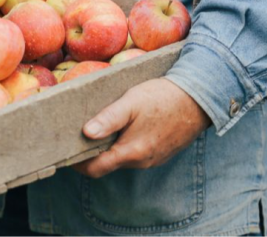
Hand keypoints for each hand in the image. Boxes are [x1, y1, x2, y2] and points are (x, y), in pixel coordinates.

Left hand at [73, 78, 210, 177]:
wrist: (199, 97)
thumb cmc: (162, 97)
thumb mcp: (131, 102)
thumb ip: (109, 119)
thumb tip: (86, 134)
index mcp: (131, 152)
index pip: (95, 169)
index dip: (78, 163)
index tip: (66, 150)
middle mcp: (142, 162)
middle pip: (108, 165)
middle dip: (92, 153)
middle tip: (79, 134)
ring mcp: (153, 159)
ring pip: (122, 159)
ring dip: (110, 148)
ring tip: (100, 127)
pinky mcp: (162, 152)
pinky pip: (137, 154)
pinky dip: (125, 145)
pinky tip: (125, 127)